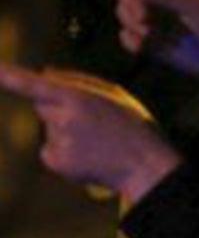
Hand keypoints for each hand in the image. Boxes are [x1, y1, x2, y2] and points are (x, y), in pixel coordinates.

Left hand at [0, 63, 179, 204]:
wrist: (145, 166)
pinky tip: (87, 155)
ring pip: (49, 129)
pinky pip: (49, 149)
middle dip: (57, 109)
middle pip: (42, 106)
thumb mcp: (116, 95)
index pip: (34, 84)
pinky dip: (64, 151)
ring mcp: (57, 142)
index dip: (9, 76)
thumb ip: (79, 80)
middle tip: (90, 120)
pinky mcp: (55, 162)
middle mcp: (62, 119)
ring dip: (65, 131)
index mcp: (77, 98)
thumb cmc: (132, 126)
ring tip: (95, 141)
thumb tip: (45, 72)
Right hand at [86, 0, 198, 74]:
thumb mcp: (196, 2)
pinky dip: (136, 43)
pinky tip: (155, 46)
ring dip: (136, 24)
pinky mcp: (149, 41)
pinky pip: (126, 39)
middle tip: (150, 17)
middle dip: (132, 4)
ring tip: (160, 32)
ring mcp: (152, 17)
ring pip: (122, 14)